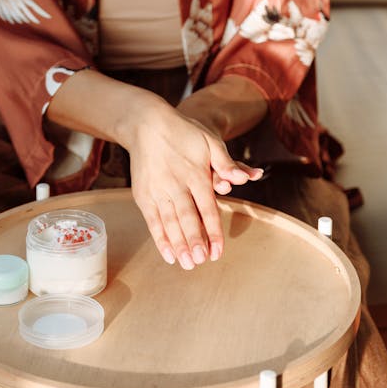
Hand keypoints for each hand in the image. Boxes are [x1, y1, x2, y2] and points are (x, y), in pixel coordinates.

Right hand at [125, 99, 261, 269]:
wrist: (147, 123)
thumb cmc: (183, 132)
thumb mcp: (209, 140)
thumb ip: (226, 162)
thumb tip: (243, 178)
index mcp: (196, 174)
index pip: (207, 208)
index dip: (213, 231)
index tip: (218, 252)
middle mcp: (176, 184)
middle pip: (187, 218)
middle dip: (194, 242)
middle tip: (201, 262)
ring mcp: (157, 190)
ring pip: (170, 222)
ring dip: (178, 245)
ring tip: (187, 264)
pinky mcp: (143, 194)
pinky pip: (152, 221)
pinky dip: (160, 239)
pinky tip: (168, 255)